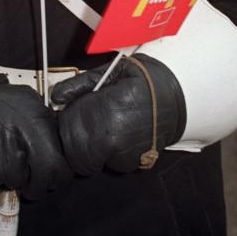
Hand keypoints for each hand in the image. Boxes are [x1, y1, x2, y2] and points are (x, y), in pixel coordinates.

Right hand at [0, 76, 71, 199]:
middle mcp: (20, 150)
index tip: (59, 175)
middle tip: (37, 174)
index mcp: (38, 132)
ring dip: (18, 177)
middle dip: (40, 184)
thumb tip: (63, 146)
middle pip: (39, 186)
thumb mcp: (36, 106)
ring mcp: (1, 164)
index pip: (58, 171)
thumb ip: (51, 129)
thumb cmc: (4, 103)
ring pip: (18, 184)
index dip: (61, 176)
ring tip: (12, 155)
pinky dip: (0, 174)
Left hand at [52, 55, 184, 175]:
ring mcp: (120, 154)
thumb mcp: (113, 71)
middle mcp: (110, 137)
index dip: (67, 118)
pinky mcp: (129, 164)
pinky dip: (105, 154)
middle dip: (73, 136)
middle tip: (89, 121)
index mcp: (102, 111)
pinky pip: (104, 163)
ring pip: (85, 160)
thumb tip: (56, 96)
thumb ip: (81, 84)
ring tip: (103, 128)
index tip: (75, 110)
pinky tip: (117, 136)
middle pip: (71, 148)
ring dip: (86, 147)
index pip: (65, 125)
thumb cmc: (146, 81)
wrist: (180, 97)